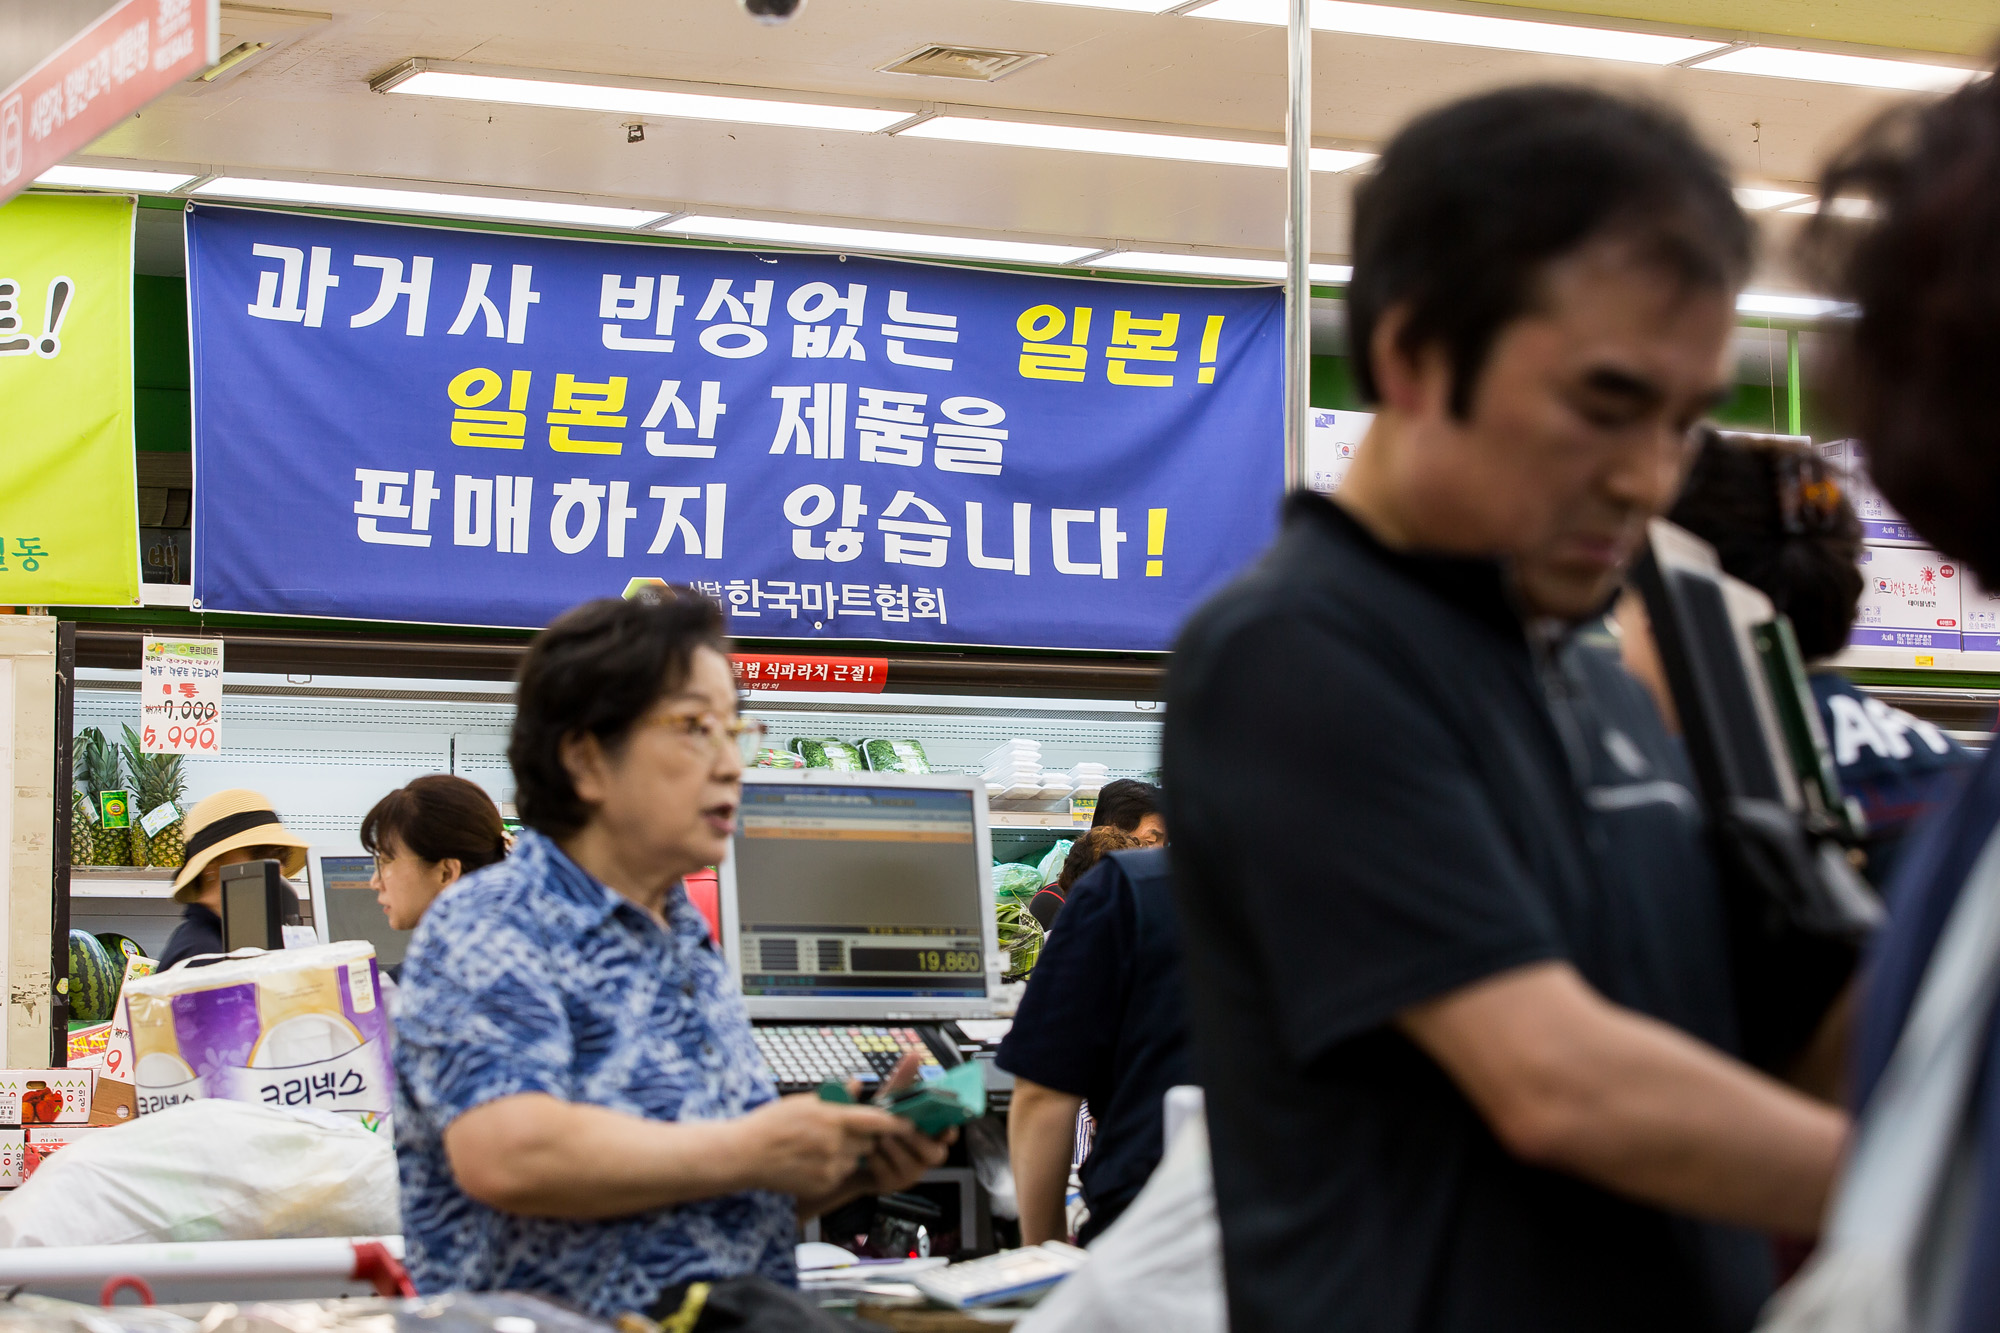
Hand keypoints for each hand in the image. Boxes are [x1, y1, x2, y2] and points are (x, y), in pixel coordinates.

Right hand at [733, 1094, 906, 1198]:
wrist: (745, 1155)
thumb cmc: (771, 1124)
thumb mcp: (803, 1102)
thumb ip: (835, 1097)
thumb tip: (857, 1085)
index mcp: (832, 1118)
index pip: (874, 1121)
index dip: (894, 1123)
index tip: (906, 1123)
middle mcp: (834, 1144)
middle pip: (868, 1142)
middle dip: (861, 1137)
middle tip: (839, 1131)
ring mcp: (829, 1167)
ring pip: (854, 1159)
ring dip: (846, 1153)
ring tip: (818, 1147)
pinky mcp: (823, 1184)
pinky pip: (840, 1175)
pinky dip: (833, 1169)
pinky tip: (811, 1161)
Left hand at [850, 1052, 955, 1194]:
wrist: (850, 1151)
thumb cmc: (878, 1123)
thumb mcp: (890, 1099)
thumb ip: (904, 1079)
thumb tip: (914, 1055)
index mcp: (930, 1135)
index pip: (950, 1136)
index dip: (950, 1132)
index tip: (945, 1127)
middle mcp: (925, 1156)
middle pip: (934, 1154)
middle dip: (917, 1139)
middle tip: (902, 1127)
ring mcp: (910, 1173)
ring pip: (910, 1163)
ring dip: (894, 1148)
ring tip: (879, 1137)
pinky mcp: (892, 1184)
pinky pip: (888, 1172)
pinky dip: (878, 1160)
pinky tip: (869, 1151)